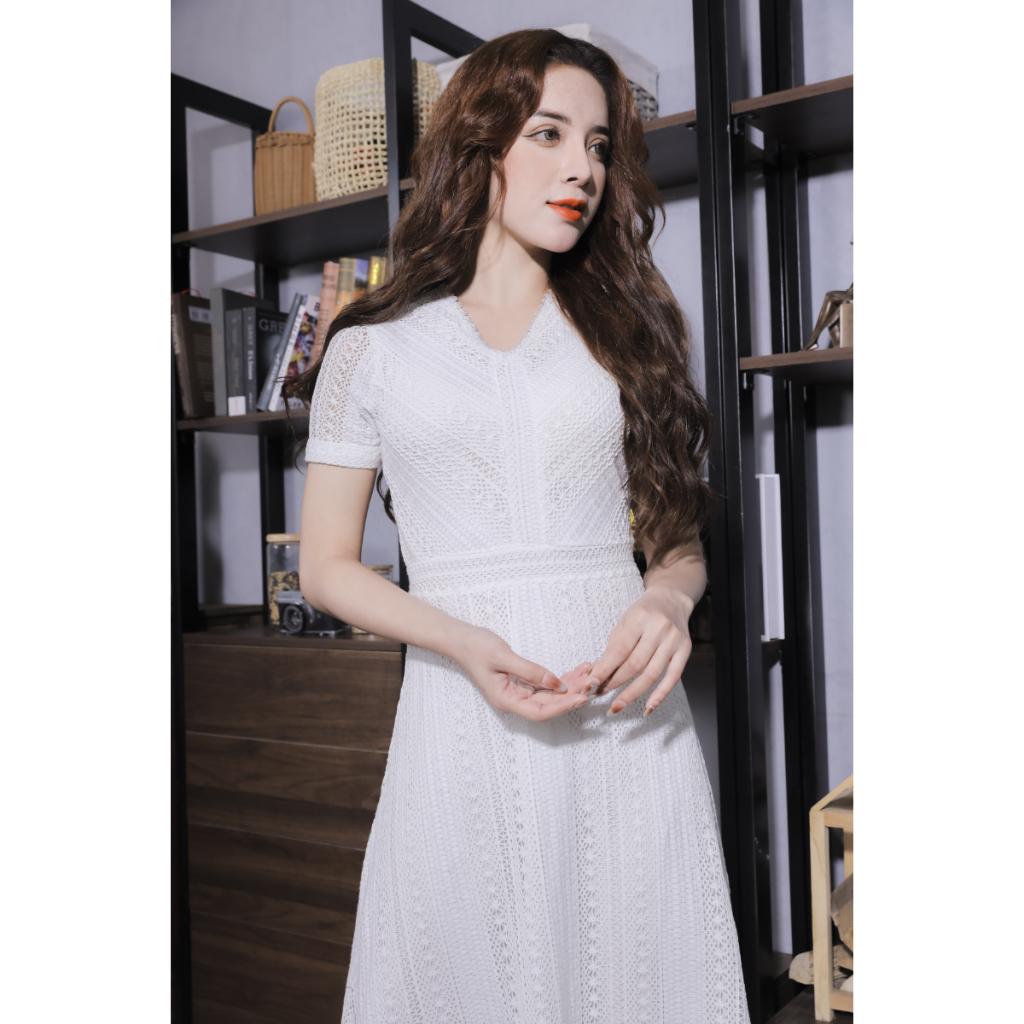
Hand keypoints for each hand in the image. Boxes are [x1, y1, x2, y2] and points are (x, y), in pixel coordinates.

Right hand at [454, 626, 592, 720]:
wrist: (460, 639)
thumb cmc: (476, 647)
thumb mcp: (504, 657)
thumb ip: (531, 672)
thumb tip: (557, 684)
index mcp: (506, 700)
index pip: (540, 712)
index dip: (562, 707)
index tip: (581, 697)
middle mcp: (514, 700)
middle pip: (548, 705)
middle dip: (571, 694)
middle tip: (592, 682)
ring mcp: (518, 692)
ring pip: (550, 695)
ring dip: (570, 685)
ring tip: (589, 673)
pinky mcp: (521, 682)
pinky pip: (545, 684)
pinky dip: (561, 677)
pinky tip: (577, 670)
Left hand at [584, 585, 694, 715]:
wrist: (671, 599)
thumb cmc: (643, 612)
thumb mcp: (624, 622)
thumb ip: (614, 646)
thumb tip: (598, 674)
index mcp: (640, 618)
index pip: (619, 650)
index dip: (604, 670)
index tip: (591, 684)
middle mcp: (659, 629)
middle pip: (635, 664)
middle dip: (615, 683)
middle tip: (600, 694)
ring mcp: (674, 640)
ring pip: (651, 674)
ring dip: (632, 693)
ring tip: (617, 706)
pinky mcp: (685, 650)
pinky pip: (673, 678)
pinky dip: (660, 695)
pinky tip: (648, 707)